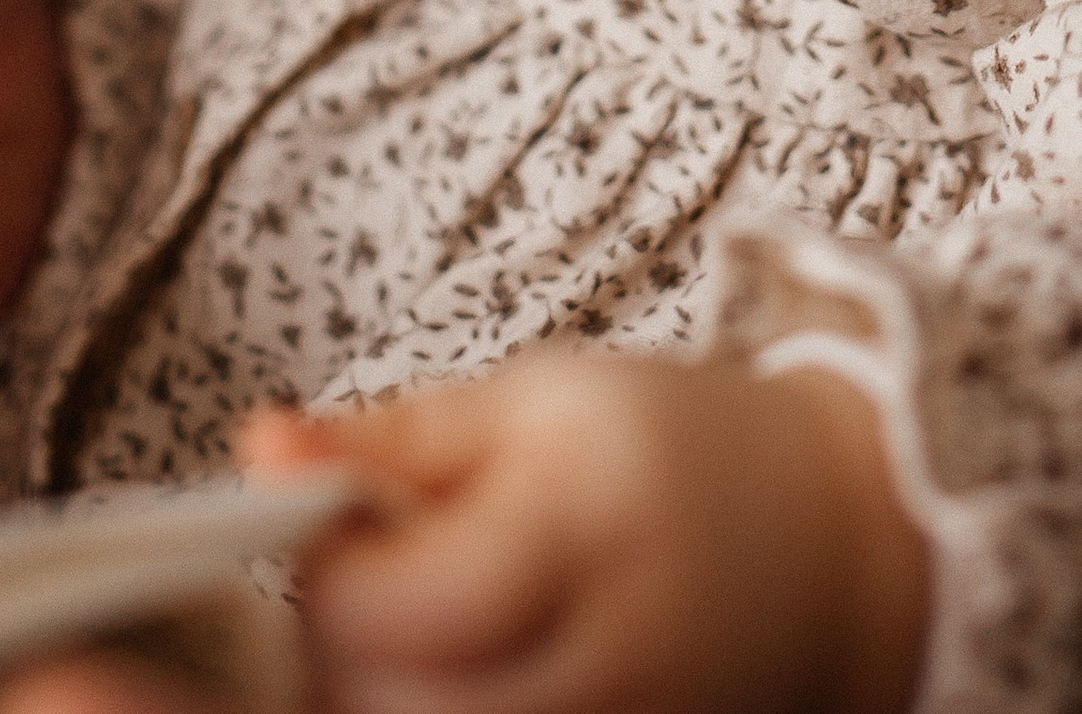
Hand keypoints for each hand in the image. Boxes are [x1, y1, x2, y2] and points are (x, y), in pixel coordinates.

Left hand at [0, 355, 927, 713]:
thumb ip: (390, 441)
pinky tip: (450, 678)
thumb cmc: (665, 449)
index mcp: (581, 533)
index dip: (329, 573)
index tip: (338, 521)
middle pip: (395, 710)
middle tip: (367, 583)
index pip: (394, 613)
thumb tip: (255, 447)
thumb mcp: (533, 399)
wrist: (826, 540)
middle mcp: (606, 663)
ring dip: (382, 697)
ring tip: (413, 633)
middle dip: (342, 653)